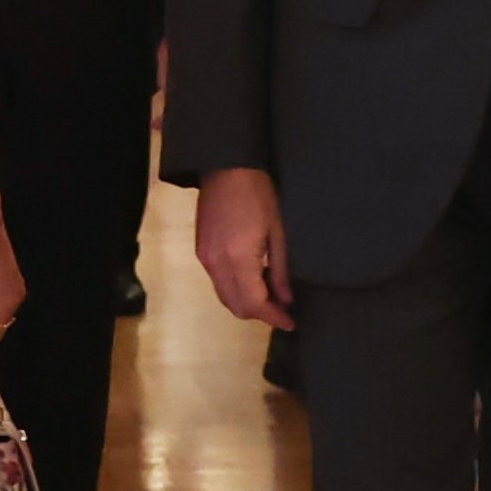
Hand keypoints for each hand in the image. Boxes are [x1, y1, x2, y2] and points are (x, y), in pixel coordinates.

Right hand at [194, 167, 291, 328]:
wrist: (226, 168)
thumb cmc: (258, 194)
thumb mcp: (277, 231)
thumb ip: (280, 269)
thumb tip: (285, 299)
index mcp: (238, 258)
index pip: (254, 303)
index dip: (273, 317)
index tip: (290, 323)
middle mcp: (217, 264)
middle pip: (236, 306)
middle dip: (260, 313)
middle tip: (282, 308)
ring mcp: (205, 259)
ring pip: (225, 297)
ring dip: (247, 302)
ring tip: (270, 292)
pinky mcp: (201, 252)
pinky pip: (218, 283)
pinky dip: (236, 288)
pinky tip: (253, 276)